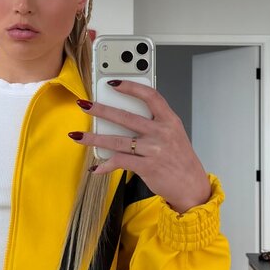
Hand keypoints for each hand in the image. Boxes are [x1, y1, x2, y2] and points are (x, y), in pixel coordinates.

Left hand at [70, 81, 211, 212]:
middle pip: (126, 117)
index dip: (131, 87)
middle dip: (101, 110)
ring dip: (94, 138)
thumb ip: (154, 124)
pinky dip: (105, 165)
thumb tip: (123, 117)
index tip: (113, 83)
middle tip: (84, 105)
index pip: (151, 96)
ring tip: (77, 136)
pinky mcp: (147, 167)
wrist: (191, 186)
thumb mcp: (174, 135)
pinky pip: (120, 162)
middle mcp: (162, 133)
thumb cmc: (180, 159)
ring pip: (117, 141)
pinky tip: (96, 167)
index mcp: (169, 120)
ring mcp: (154, 150)